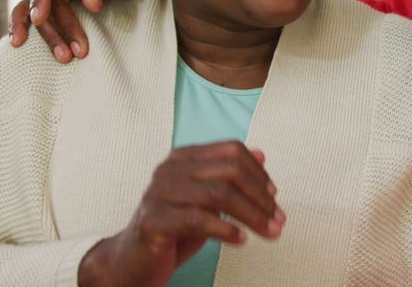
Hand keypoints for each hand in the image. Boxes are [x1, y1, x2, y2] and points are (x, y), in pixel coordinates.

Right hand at [8, 0, 120, 61]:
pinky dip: (25, 32)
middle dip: (59, 32)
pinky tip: (19, 45)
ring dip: (49, 38)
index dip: (40, 0)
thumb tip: (93, 4)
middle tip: (73, 53)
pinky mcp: (40, 5)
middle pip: (45, 7)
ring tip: (60, 57)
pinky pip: (28, 19)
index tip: (37, 19)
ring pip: (33, 17)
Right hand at [77, 142, 285, 286]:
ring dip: (251, 216)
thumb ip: (229, 177)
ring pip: (218, 194)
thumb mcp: (206, 199)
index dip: (259, 172)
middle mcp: (170, 169)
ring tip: (268, 232)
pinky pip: (198, 220)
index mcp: (184, 157)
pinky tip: (240, 240)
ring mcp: (158, 193)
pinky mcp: (153, 220)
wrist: (133, 261)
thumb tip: (261, 154)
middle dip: (260, 197)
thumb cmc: (173, 228)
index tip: (274, 196)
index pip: (232, 150)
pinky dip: (226, 230)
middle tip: (278, 220)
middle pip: (229, 171)